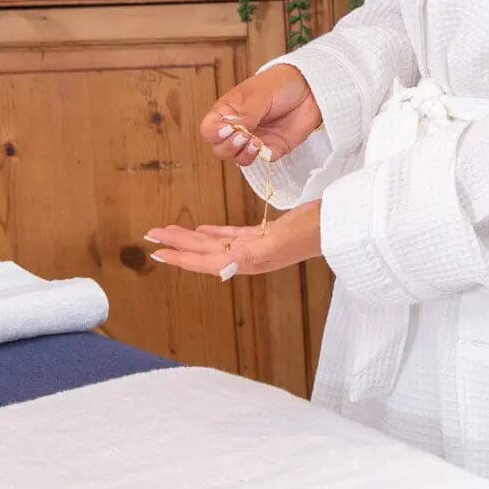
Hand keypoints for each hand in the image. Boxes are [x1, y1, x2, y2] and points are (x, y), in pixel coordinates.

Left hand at [144, 200, 321, 279]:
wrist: (338, 225)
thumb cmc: (312, 232)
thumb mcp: (278, 243)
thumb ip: (251, 253)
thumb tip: (225, 263)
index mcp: (249, 260)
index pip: (206, 260)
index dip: (180, 256)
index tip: (156, 252)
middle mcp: (249, 257)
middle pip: (204, 250)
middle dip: (177, 243)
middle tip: (150, 235)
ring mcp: (257, 247)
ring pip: (215, 242)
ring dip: (191, 237)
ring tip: (169, 231)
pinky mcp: (265, 236)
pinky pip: (232, 235)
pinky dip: (215, 232)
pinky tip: (203, 228)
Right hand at [200, 64, 322, 167]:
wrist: (311, 88)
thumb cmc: (281, 83)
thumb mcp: (259, 93)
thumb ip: (246, 112)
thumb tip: (232, 127)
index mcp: (228, 111)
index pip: (209, 130)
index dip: (214, 133)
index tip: (226, 128)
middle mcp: (239, 128)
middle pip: (220, 149)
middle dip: (228, 147)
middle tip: (242, 135)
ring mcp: (256, 139)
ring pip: (238, 159)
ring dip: (243, 154)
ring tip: (255, 141)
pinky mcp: (273, 147)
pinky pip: (263, 160)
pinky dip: (262, 156)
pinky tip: (265, 145)